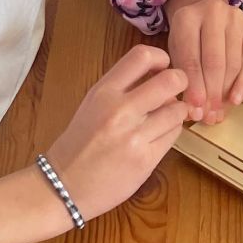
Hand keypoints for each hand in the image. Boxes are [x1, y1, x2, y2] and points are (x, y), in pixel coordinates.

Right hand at [46, 45, 197, 220]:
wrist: (63, 186)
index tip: (164, 66)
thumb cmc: (79, 143)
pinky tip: (159, 135)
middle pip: (170, 80)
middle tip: (175, 91)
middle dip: (180, 82)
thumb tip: (162, 77)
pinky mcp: (145, 160)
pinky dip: (171, 132)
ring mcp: (134, 136)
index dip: (161, 57)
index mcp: (103, 92)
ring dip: (177, 111)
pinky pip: (174, 135)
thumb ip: (124, 88)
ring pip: (177, 110)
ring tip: (165, 118)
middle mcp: (120, 110)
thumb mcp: (93, 104)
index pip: (142, 56)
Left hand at [164, 0, 242, 124]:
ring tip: (219, 113)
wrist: (203, 6)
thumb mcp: (176, 50)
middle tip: (209, 116)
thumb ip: (183, 76)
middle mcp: (214, 13)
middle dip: (212, 93)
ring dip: (226, 92)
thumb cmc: (187, 35)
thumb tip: (195, 111)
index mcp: (187, 18)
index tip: (195, 111)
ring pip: (234, 63)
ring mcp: (236, 18)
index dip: (194, 87)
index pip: (192, 58)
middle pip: (215, 62)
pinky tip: (235, 99)